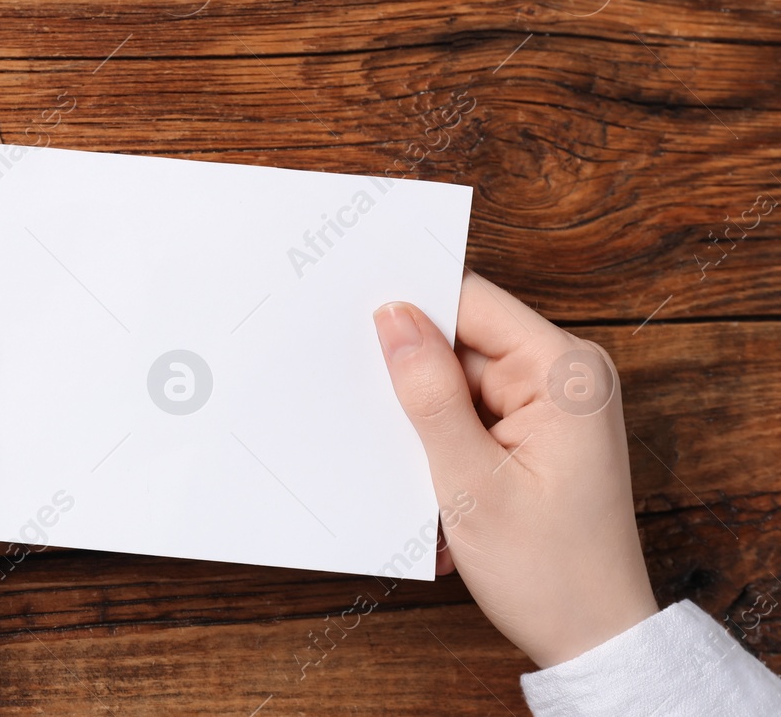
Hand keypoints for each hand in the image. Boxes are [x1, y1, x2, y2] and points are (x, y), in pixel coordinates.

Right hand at [372, 270, 658, 667]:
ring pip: (455, 381)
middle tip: (376, 416)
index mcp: (564, 371)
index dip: (410, 306)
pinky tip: (434, 485)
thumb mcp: (471, 482)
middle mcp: (564, 377)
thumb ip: (428, 394)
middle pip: (459, 340)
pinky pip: (468, 412)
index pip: (470, 301)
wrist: (593, 641)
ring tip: (417, 469)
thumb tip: (393, 317)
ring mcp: (550, 405)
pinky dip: (441, 444)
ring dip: (425, 421)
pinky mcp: (534, 432)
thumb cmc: (551, 572)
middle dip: (412, 377)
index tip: (350, 318)